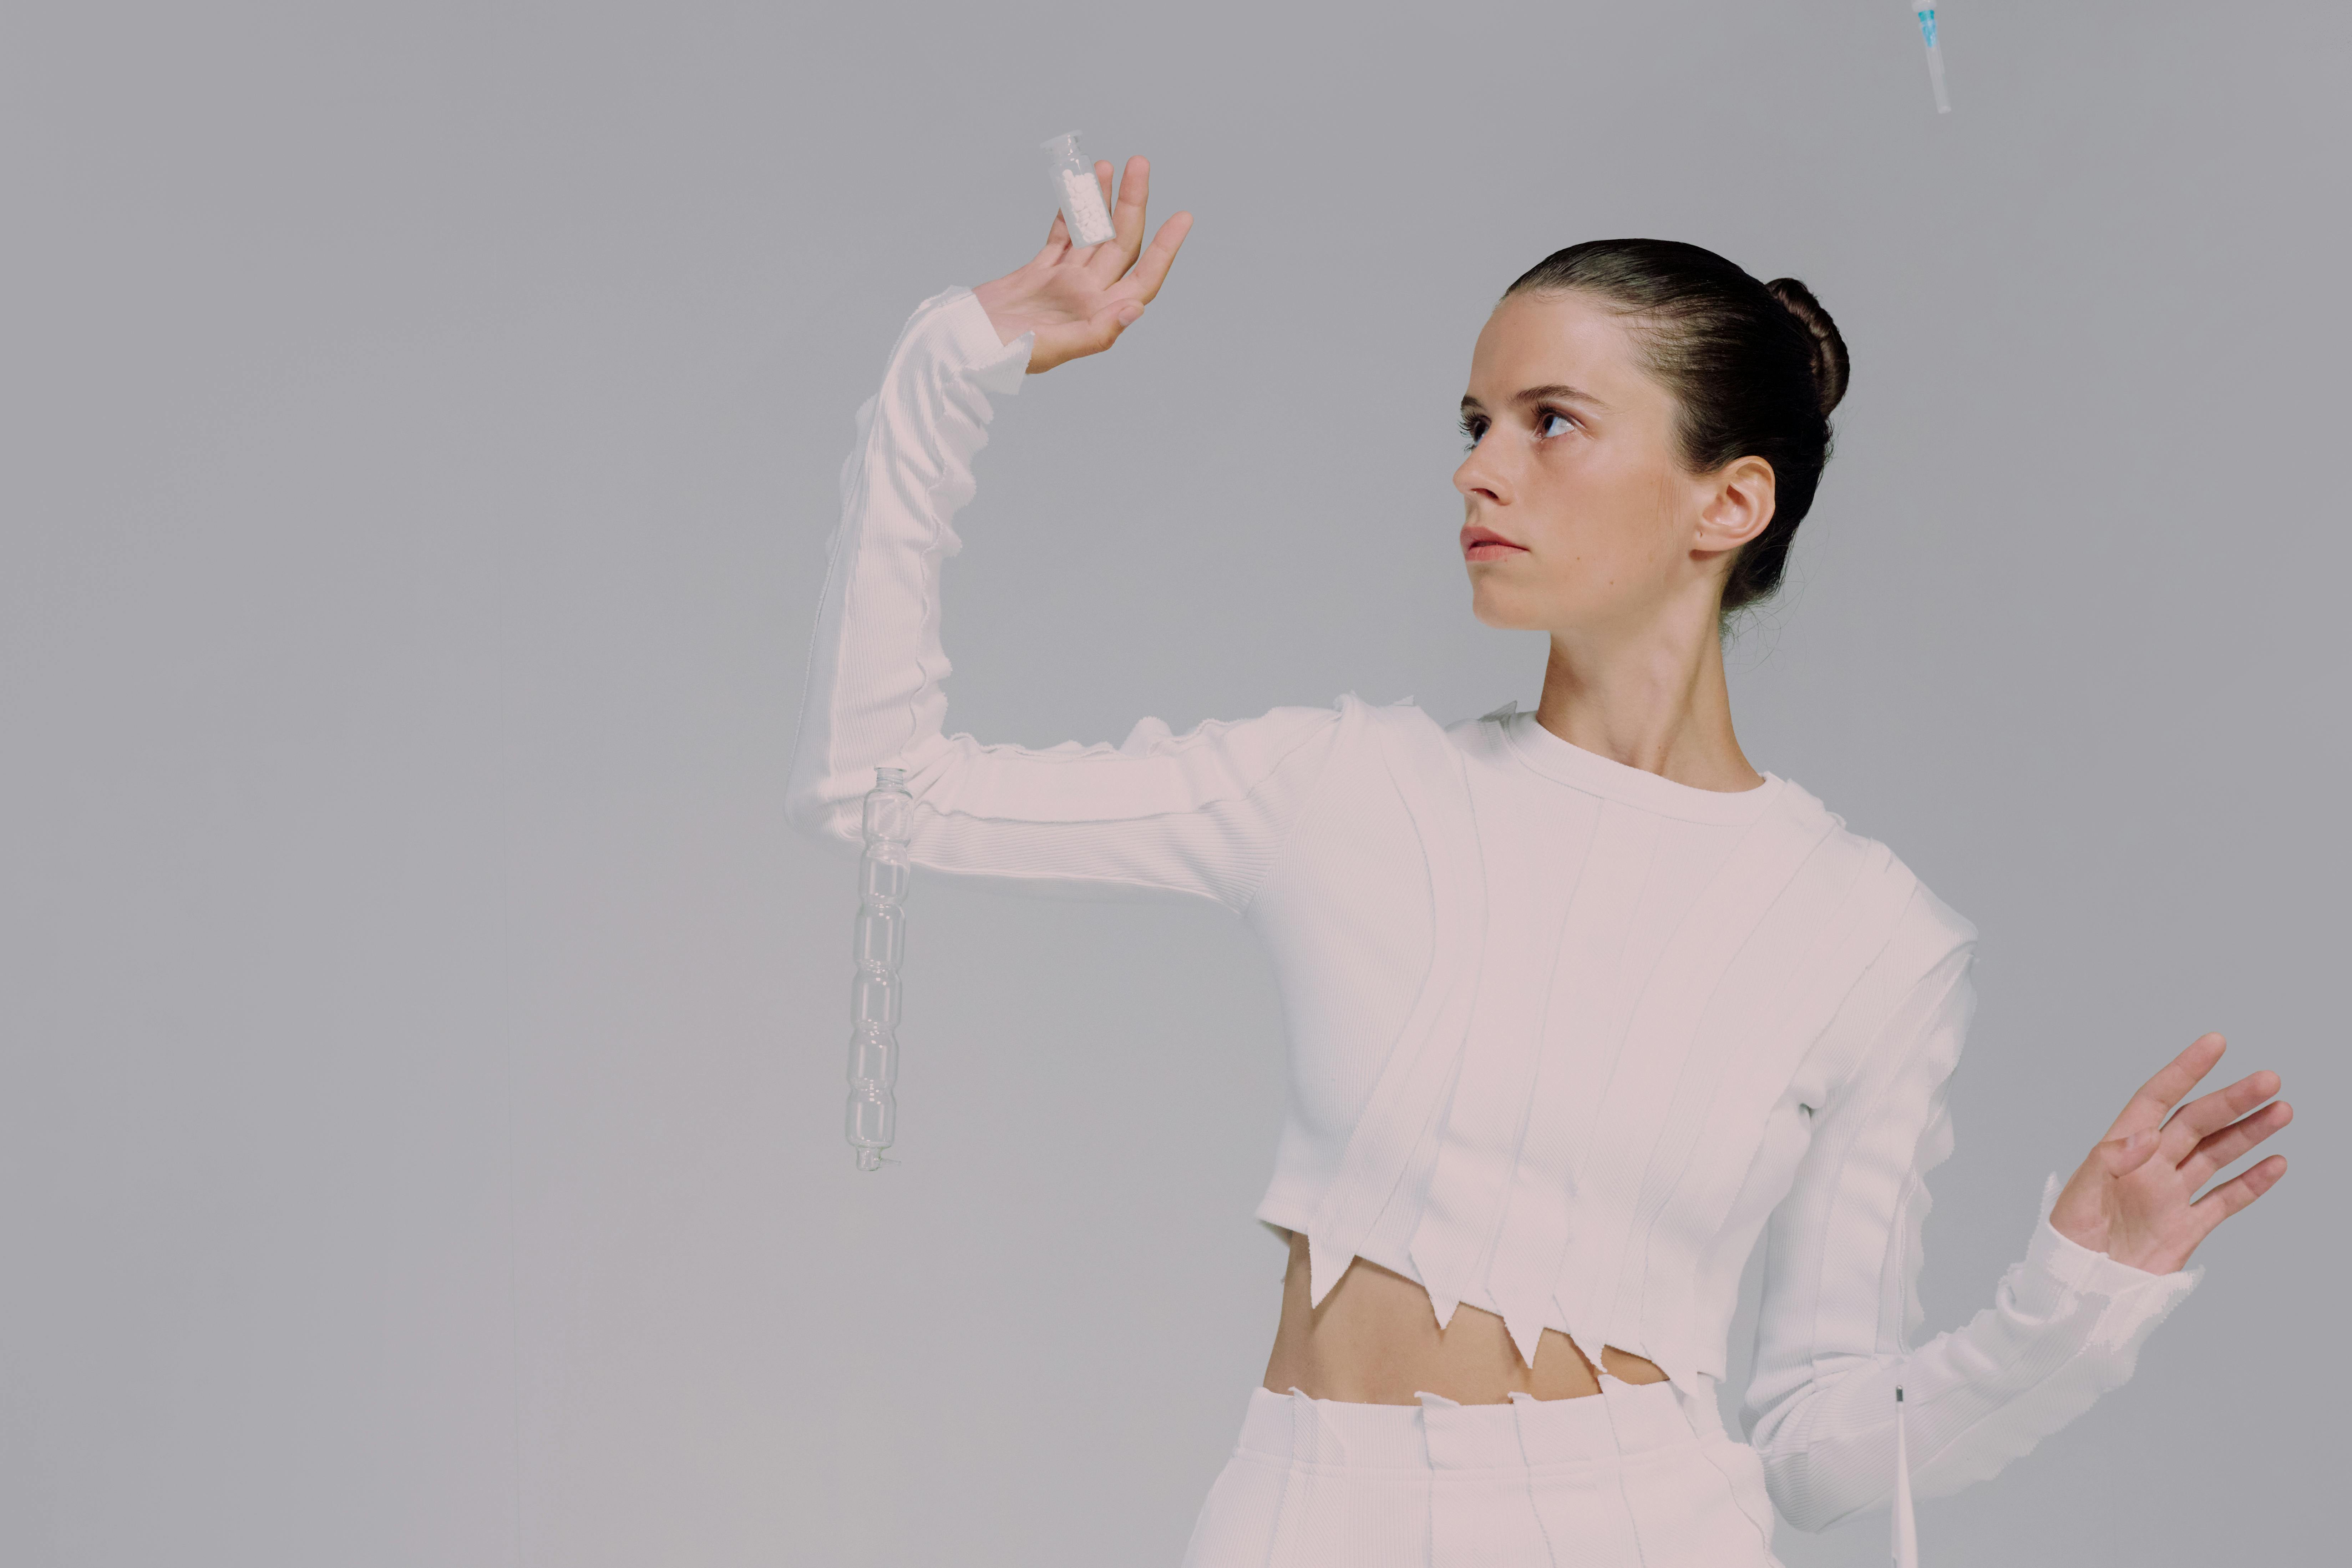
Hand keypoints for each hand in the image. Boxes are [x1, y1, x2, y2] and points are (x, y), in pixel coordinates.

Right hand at [972, 154, 1191, 373]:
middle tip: (1139, 164)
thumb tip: (1135, 310)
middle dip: (1132, 204)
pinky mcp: (1038, 274)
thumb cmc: (998, 357)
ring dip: (1102, 201)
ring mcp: (1063, 285)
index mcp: (1095, 316)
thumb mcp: (1050, 349)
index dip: (1165, 249)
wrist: (956, 348)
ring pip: (1091, 235)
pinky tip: (1080, 188)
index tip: (1182, 217)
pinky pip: (1062, 237)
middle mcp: (1085, 298)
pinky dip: (1071, 212)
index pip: (1142, 279)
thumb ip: (1096, 333)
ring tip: (1110, 165)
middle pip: (1120, 245)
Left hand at [2048, 1033, 2289, 1274]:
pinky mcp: (2187, 1229)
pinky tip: (2276, 1163)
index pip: (2157, 1100)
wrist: (2081, 1292)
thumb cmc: (2069, 1242)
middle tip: (2268, 1080)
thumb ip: (2109, 1161)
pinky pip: (2225, 1200)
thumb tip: (2146, 1135)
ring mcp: (2172, 1196)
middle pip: (2197, 1123)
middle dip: (2231, 1100)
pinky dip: (2252, 1183)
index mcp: (2121, 1151)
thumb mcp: (2078, 1197)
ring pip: (2217, 1155)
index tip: (2214, 1045)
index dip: (2184, 1071)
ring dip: (2249, 1133)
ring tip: (2281, 1110)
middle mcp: (2151, 1168)